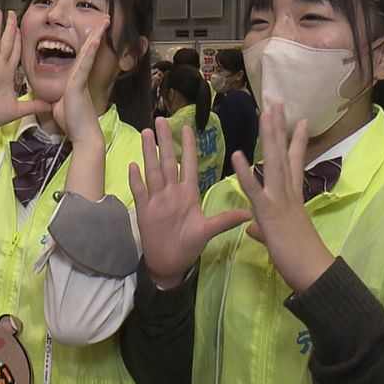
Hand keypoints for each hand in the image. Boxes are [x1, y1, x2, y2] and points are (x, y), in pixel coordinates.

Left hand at [51, 16, 107, 145]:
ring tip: (104, 22)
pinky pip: (84, 63)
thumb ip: (59, 97)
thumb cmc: (73, 122)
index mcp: (76, 79)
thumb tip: (54, 98)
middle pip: (89, 50)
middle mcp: (80, 76)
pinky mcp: (78, 84)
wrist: (82, 135)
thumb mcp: (61, 105)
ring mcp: (81, 79)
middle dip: (96, 33)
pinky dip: (90, 50)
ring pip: (89, 53)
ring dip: (96, 36)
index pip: (82, 56)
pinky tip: (94, 39)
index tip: (95, 30)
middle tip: (105, 19)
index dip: (88, 41)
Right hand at [129, 118, 251, 288]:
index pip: (189, 164)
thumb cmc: (189, 246)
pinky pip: (140, 192)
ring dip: (149, 153)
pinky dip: (137, 180)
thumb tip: (249, 213)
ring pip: (152, 171)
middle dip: (165, 141)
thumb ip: (225, 220)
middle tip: (161, 119)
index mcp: (188, 193)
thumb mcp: (208, 231)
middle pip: (167, 162)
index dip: (187, 146)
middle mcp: (171, 192)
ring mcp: (156, 200)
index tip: (187, 126)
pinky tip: (134, 165)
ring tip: (146, 133)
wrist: (170, 264)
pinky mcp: (145, 211)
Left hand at [231, 103, 334, 292]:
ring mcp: (280, 200)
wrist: (313, 273)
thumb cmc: (299, 258)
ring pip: (273, 163)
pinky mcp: (269, 212)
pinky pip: (254, 189)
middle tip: (277, 103)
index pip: (294, 163)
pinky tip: (237, 155)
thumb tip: (253, 229)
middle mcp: (288, 193)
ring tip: (265, 113)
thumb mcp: (277, 239)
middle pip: (282, 154)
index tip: (301, 122)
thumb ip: (263, 230)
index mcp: (292, 198)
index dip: (296, 142)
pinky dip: (245, 172)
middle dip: (279, 128)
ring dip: (268, 137)